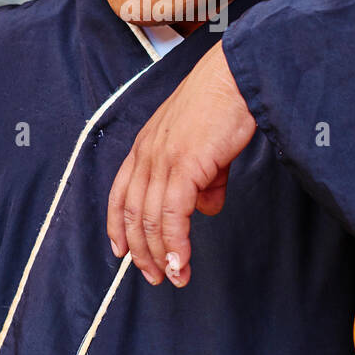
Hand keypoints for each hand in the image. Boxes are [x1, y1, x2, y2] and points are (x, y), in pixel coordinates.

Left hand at [106, 42, 256, 287]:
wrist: (235, 76)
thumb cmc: (224, 102)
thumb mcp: (206, 145)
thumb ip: (204, 178)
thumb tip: (206, 207)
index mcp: (146, 145)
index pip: (120, 193)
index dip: (118, 225)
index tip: (122, 251)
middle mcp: (146, 154)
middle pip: (132, 213)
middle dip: (141, 251)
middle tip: (154, 276)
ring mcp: (162, 159)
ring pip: (150, 219)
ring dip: (161, 255)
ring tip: (174, 277)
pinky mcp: (184, 165)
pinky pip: (173, 216)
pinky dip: (177, 244)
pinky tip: (183, 261)